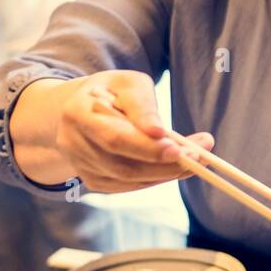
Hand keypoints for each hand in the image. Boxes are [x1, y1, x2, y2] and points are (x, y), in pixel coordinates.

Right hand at [14, 70, 213, 192]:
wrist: (87, 106)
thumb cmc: (115, 91)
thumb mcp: (130, 84)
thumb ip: (143, 105)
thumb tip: (159, 133)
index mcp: (77, 112)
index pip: (114, 137)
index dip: (146, 147)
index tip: (178, 149)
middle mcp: (72, 143)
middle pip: (121, 165)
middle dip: (163, 164)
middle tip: (199, 156)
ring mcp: (80, 165)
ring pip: (128, 179)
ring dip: (166, 173)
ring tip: (197, 161)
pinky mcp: (93, 179)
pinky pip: (128, 186)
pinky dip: (156, 179)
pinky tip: (177, 168)